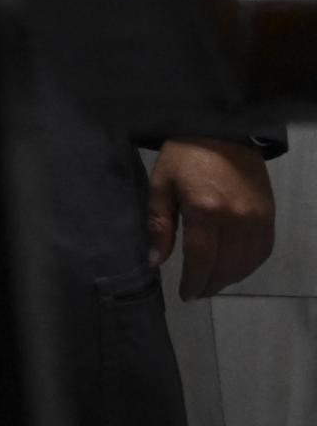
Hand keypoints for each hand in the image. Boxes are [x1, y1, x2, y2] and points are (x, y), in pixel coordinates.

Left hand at [147, 137, 276, 298]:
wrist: (222, 130)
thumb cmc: (184, 155)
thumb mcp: (161, 184)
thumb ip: (159, 224)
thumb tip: (156, 261)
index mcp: (206, 211)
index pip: (202, 260)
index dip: (194, 282)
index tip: (186, 294)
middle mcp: (236, 219)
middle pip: (226, 267)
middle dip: (210, 284)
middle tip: (197, 291)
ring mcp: (257, 218)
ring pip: (247, 264)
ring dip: (230, 278)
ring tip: (212, 282)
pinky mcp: (269, 215)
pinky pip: (263, 251)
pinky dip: (249, 265)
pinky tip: (234, 268)